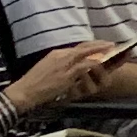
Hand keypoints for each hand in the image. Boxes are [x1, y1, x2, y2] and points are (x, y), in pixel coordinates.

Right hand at [4, 41, 125, 112]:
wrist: (24, 91)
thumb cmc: (33, 83)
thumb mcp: (47, 69)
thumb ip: (60, 65)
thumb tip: (72, 66)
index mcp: (56, 54)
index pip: (77, 47)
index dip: (90, 45)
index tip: (101, 45)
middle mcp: (60, 55)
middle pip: (83, 46)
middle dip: (98, 45)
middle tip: (111, 44)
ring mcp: (63, 64)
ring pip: (86, 53)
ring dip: (100, 52)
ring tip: (111, 51)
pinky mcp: (66, 74)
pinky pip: (83, 66)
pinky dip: (94, 63)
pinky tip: (102, 63)